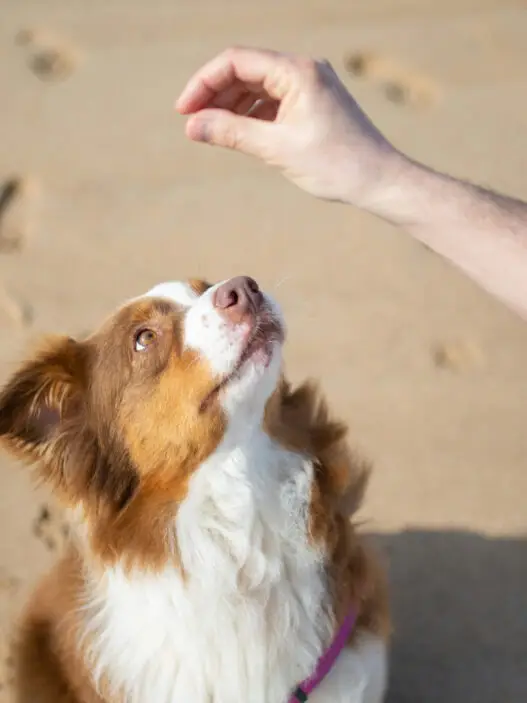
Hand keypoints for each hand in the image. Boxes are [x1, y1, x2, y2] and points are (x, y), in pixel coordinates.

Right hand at [176, 47, 401, 204]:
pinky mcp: (312, 104)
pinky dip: (251, 116)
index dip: (204, 83)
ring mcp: (309, 86)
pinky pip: (273, 102)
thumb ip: (231, 133)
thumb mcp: (277, 149)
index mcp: (297, 71)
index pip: (237, 61)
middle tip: (192, 124)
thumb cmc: (335, 164)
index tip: (184, 111)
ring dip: (231, 107)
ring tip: (210, 131)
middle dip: (215, 95)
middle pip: (245, 71)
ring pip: (257, 87)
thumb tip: (191, 126)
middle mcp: (304, 70)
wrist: (379, 180)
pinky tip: (237, 134)